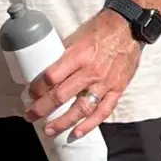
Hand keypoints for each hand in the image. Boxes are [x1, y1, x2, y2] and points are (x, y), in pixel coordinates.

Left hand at [25, 9, 142, 136]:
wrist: (129, 28)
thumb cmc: (102, 29)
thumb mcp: (78, 36)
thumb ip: (64, 54)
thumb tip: (46, 67)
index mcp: (78, 55)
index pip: (52, 77)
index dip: (38, 88)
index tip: (30, 94)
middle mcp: (91, 71)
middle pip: (62, 95)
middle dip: (43, 108)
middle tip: (31, 116)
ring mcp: (105, 83)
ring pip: (82, 108)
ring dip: (63, 121)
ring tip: (49, 130)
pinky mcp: (117, 89)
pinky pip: (103, 111)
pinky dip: (90, 124)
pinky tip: (77, 132)